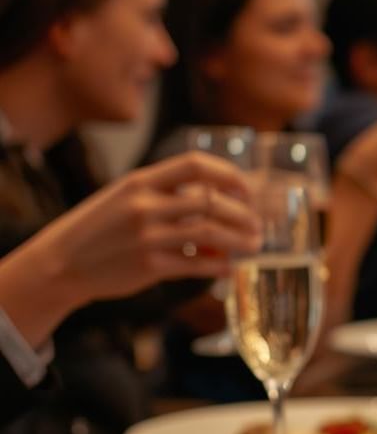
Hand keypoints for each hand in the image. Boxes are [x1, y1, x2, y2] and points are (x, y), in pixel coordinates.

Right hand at [27, 152, 259, 299]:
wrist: (61, 262)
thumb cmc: (101, 228)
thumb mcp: (126, 197)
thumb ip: (167, 194)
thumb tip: (221, 200)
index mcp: (140, 181)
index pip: (195, 165)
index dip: (229, 175)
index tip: (247, 189)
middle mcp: (144, 205)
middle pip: (212, 201)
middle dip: (244, 214)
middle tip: (258, 224)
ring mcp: (147, 236)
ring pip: (211, 233)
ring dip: (240, 240)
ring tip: (254, 245)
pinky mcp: (149, 266)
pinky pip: (197, 265)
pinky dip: (220, 266)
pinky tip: (230, 267)